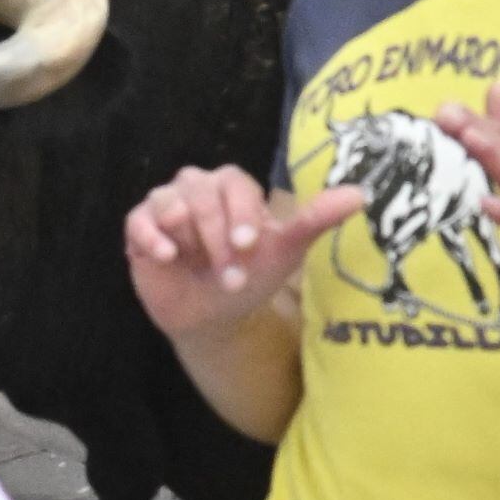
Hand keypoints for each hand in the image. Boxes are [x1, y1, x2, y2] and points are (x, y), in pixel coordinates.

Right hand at [124, 164, 361, 339]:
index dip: (241, 215)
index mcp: (233, 186)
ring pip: (172, 205)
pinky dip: (153, 238)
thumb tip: (361, 194)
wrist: (213, 316)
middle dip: (218, 240)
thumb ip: (316, 219)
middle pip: (203, 194)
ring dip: (191, 243)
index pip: (235, 183)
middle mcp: (197, 186)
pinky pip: (139, 220)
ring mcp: (165, 204)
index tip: (248, 247)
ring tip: (201, 269)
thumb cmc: (250, 275)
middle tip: (229, 274)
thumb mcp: (285, 250)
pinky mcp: (139, 226)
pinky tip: (167, 257)